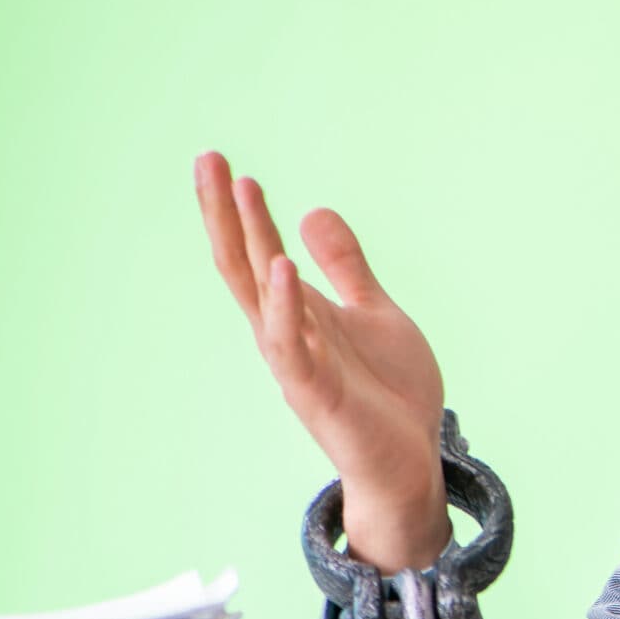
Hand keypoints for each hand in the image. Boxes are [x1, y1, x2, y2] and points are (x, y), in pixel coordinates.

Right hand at [195, 152, 450, 567]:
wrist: (411, 461)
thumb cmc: (388, 393)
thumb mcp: (374, 314)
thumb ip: (346, 268)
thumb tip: (313, 212)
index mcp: (299, 313)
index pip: (258, 253)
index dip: (243, 210)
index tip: (227, 163)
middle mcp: (286, 333)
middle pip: (245, 263)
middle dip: (227, 212)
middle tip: (207, 157)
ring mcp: (297, 362)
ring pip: (261, 294)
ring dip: (251, 240)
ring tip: (242, 187)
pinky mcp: (316, 392)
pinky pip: (291, 344)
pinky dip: (284, 306)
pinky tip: (282, 266)